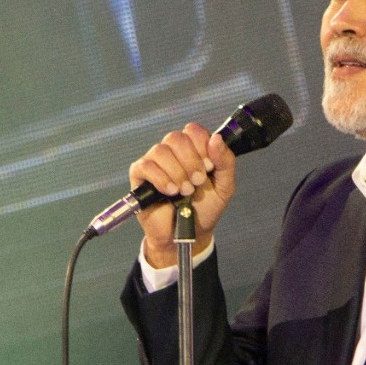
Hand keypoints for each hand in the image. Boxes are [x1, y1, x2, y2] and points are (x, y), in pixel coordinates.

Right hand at [129, 123, 235, 267]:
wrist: (189, 234)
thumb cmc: (205, 209)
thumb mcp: (224, 186)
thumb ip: (225, 161)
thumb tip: (216, 138)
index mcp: (193, 149)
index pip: (193, 130)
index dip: (201, 146)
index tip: (208, 167)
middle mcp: (172, 152)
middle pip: (176, 138)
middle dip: (190, 161)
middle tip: (197, 182)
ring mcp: (154, 162)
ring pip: (161, 151)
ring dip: (177, 172)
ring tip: (184, 191)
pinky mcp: (139, 175)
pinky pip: (145, 166)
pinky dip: (161, 179)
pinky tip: (170, 192)